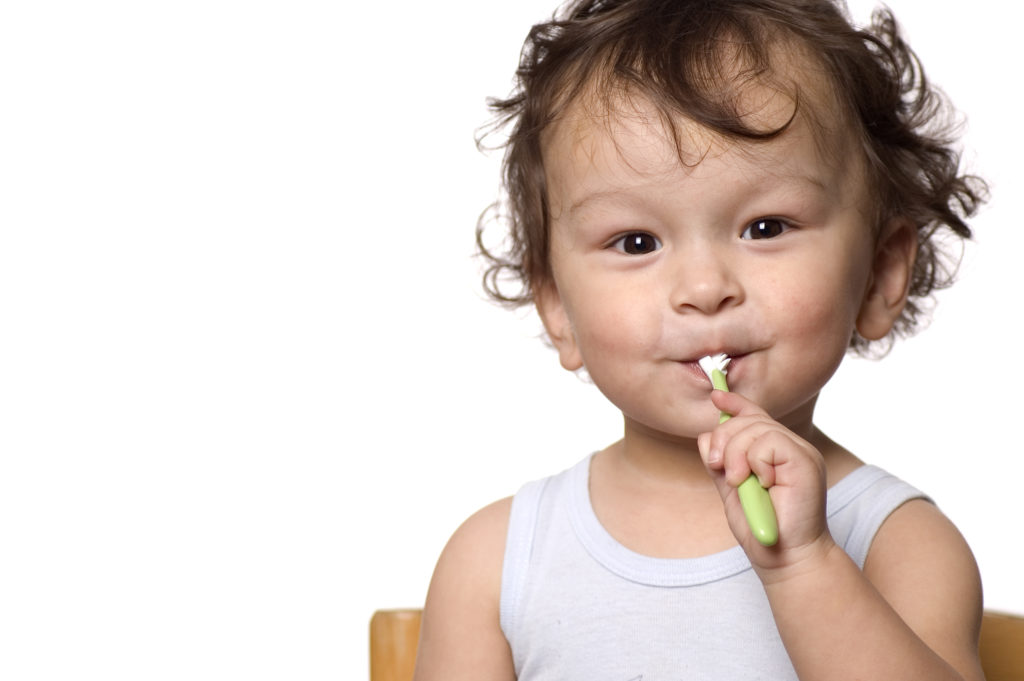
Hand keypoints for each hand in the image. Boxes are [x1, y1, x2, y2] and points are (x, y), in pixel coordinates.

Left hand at [697, 389, 834, 575]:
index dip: (735, 404)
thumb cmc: (760, 529)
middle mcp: (791, 448)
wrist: (785, 559)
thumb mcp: (731, 491)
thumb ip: (720, 464)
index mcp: (775, 453)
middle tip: (719, 468)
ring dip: (735, 454)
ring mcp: (800, 453)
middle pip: (748, 420)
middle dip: (723, 440)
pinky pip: (769, 442)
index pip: (755, 416)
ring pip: (756, 428)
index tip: (716, 395)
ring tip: (739, 482)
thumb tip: (704, 435)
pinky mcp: (805, 461)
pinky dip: (755, 462)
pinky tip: (763, 484)